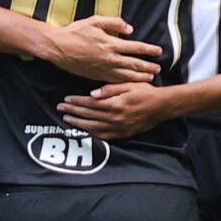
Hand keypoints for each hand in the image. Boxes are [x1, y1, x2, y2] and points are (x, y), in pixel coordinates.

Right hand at [42, 14, 162, 84]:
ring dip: (140, 76)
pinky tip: (132, 83)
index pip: (136, 47)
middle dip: (149, 66)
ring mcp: (104, 69)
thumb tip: (130, 29)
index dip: (150, 50)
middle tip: (159, 67)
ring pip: (127, 75)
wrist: (58, 47)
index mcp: (111, 44)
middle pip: (135, 64)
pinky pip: (115, 81)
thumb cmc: (75, 32)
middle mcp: (110, 58)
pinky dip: (126, 82)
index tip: (159, 51)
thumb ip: (114, 23)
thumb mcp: (95, 21)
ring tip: (150, 77)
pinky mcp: (97, 76)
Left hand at [56, 82, 172, 140]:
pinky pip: (103, 136)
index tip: (66, 99)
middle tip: (60, 107)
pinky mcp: (122, 134)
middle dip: (73, 111)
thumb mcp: (128, 84)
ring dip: (78, 123)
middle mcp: (115, 118)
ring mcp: (118, 128)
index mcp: (115, 104)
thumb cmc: (145, 92)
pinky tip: (83, 129)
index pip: (90, 103)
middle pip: (89, 115)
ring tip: (67, 118)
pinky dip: (91, 133)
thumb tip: (92, 93)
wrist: (161, 107)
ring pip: (93, 127)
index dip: (77, 101)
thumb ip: (110, 88)